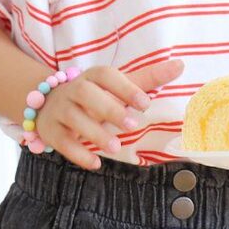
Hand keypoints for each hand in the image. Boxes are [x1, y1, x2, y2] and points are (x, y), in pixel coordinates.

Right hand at [33, 57, 186, 170]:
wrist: (47, 105)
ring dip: (94, 133)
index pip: (105, 75)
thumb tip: (181, 64)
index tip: (145, 103)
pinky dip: (78, 154)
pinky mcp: (50, 131)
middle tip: (133, 125)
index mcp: (91, 77)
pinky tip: (96, 163)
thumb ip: (147, 79)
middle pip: (86, 93)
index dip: (124, 87)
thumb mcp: (116, 87)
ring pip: (73, 118)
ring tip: (116, 147)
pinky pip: (62, 142)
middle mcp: (72, 90)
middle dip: (109, 109)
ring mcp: (59, 110)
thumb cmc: (93, 97)